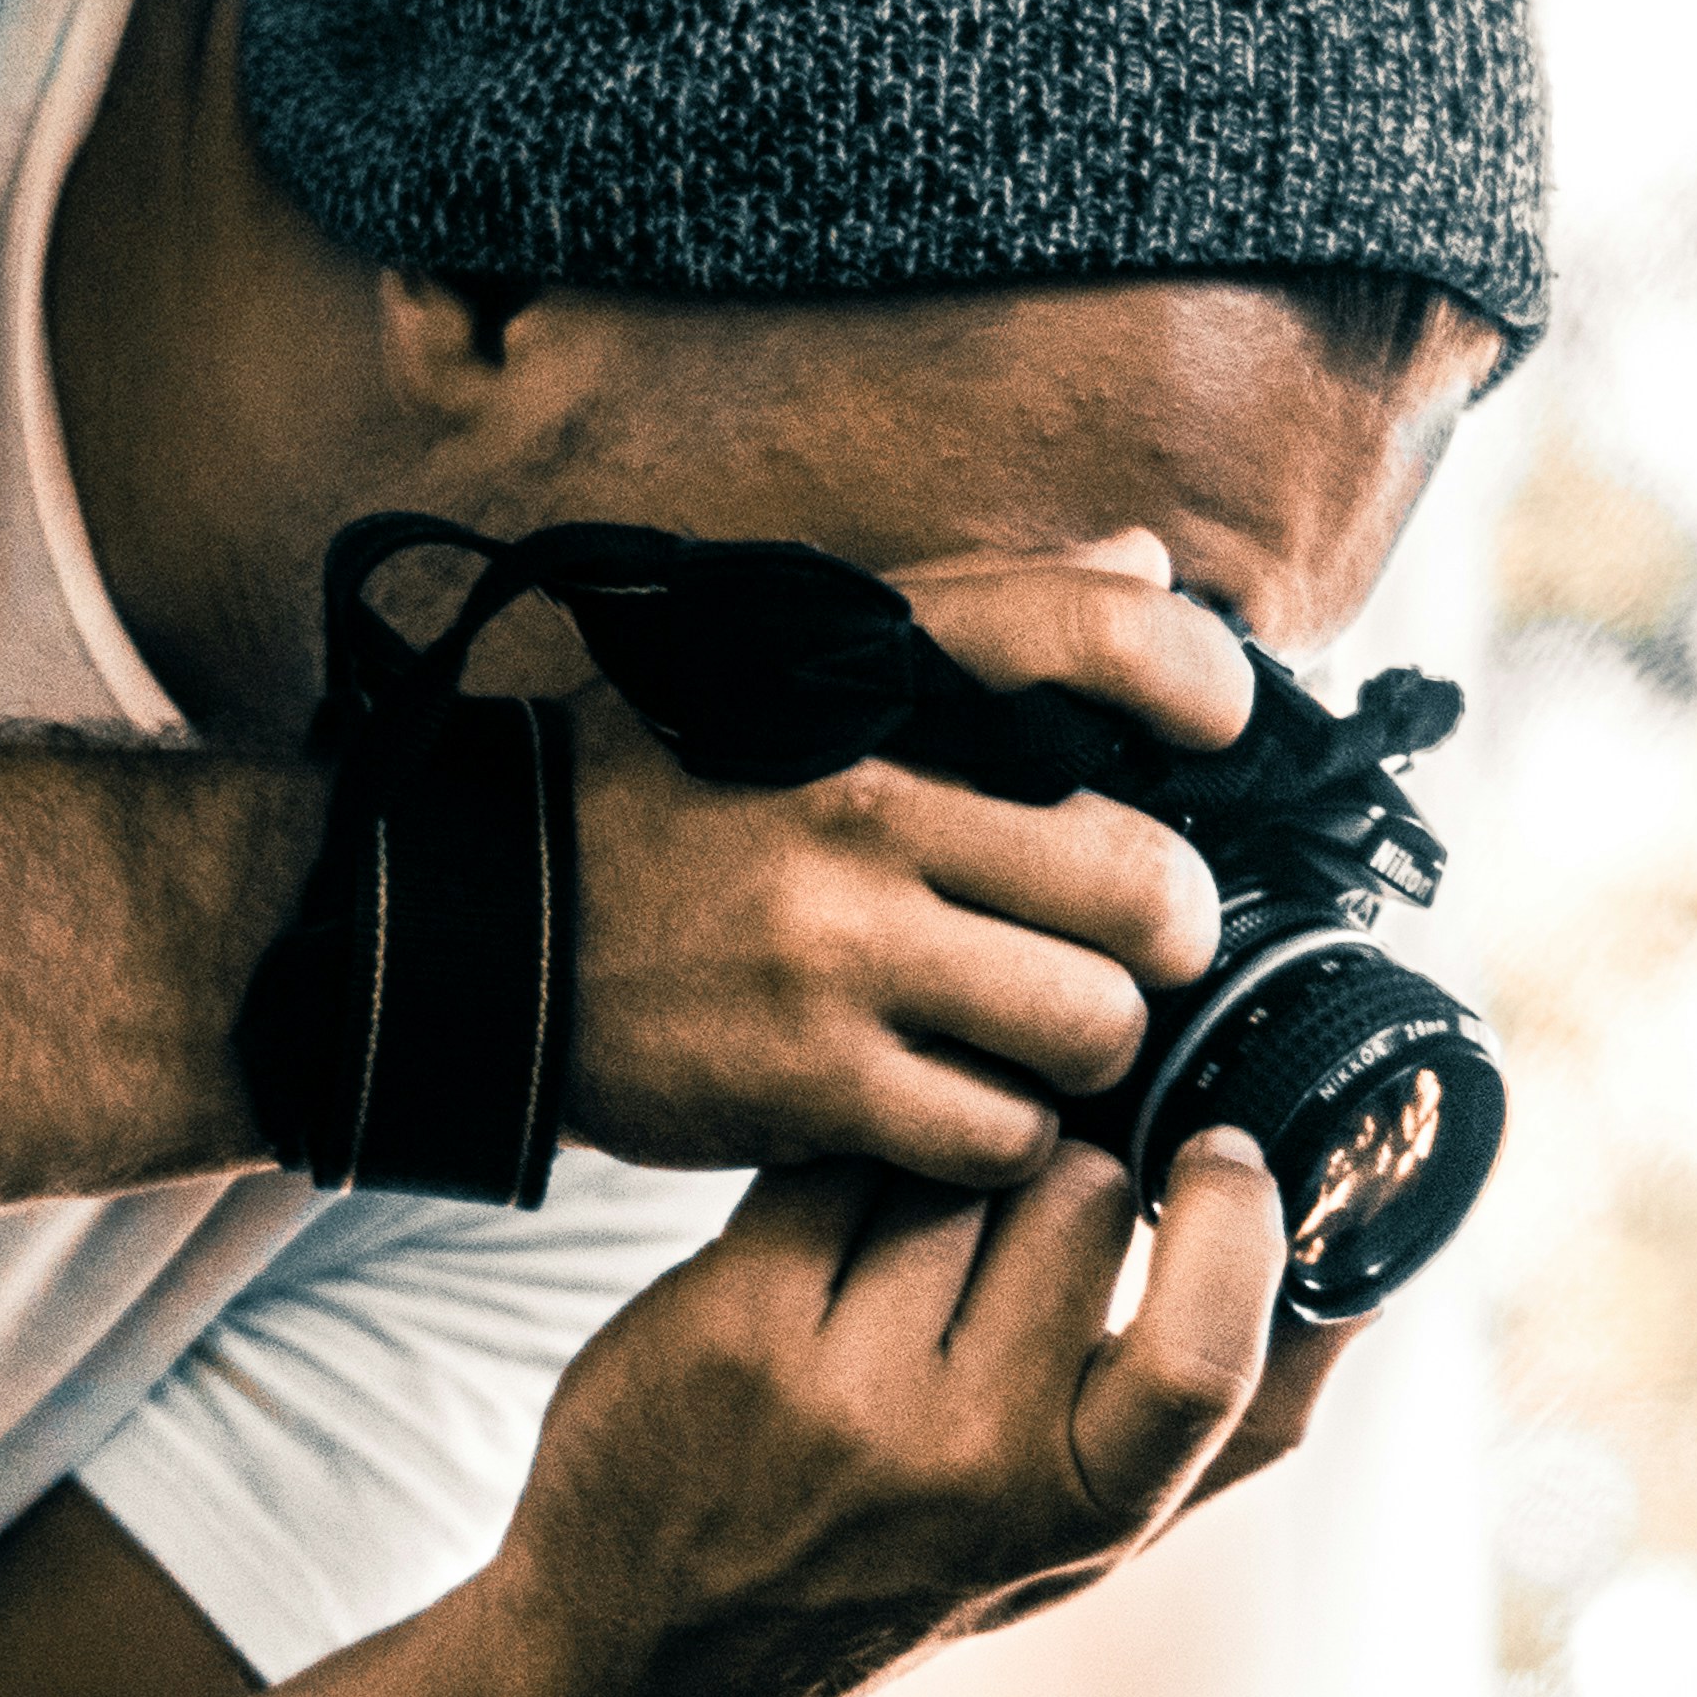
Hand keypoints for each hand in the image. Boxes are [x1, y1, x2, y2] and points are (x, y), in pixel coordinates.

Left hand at [489, 1135, 1364, 1696]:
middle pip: (1076, 1192)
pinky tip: (821, 1229)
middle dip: (1057, 1165)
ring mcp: (846, 1398)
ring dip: (943, 1158)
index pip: (1206, 1353)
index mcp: (1091, 1511)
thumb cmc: (910, 1568)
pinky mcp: (734, 1330)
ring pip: (954, 1159)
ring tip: (908, 1235)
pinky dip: (836, 1168)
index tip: (1221, 1154)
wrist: (651, 1655)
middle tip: (1009, 1210)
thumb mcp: (1091, 1542)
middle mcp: (973, 1466)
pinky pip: (831, 1165)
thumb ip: (1237, 1429)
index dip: (1228, 1224)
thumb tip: (1375, 1280)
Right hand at [556, 536, 1258, 1184]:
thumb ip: (986, 615)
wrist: (477, 923)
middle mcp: (869, 799)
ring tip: (1024, 1035)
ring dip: (1081, 1047)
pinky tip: (950, 1102)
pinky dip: (1001, 1135)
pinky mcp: (812, 1079)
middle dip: (1166, 933)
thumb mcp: (798, 666)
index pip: (1100, 634)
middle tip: (1123, 950)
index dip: (1205, 687)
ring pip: (1092, 1023)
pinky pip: (1001, 1132)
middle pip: (1146, 883)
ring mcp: (842, 946)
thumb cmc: (665, 797)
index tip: (1218, 736)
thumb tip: (1153, 561)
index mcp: (872, 678)